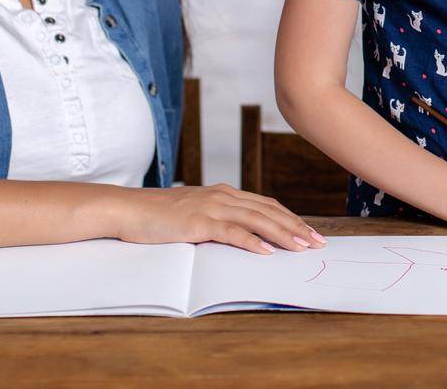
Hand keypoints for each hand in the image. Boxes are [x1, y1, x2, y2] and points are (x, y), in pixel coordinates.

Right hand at [110, 184, 327, 254]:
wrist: (128, 209)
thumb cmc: (158, 216)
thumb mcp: (194, 214)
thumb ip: (217, 220)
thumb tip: (240, 237)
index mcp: (223, 193)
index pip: (265, 205)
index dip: (290, 218)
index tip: (309, 232)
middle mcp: (221, 195)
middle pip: (268, 211)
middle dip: (296, 227)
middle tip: (318, 242)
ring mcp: (210, 207)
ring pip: (256, 220)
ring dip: (283, 234)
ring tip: (302, 247)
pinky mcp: (198, 222)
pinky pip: (231, 232)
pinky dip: (252, 241)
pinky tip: (267, 251)